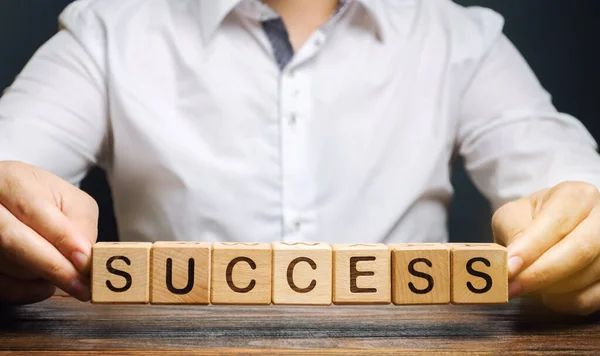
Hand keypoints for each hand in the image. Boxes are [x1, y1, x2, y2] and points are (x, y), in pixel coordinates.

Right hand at [0, 161, 97, 303]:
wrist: (8, 202)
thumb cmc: (42, 200)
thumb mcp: (70, 200)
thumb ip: (80, 224)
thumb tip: (86, 258)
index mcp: (10, 181)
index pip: (34, 210)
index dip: (61, 238)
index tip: (85, 260)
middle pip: (10, 239)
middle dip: (52, 267)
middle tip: (82, 287)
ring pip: (4, 264)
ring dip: (39, 277)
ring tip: (64, 275)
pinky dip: (24, 291)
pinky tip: (43, 285)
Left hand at [493, 181, 599, 314]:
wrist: (552, 227)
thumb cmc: (531, 219)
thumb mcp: (513, 215)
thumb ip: (512, 232)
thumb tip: (510, 261)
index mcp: (576, 196)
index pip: (558, 222)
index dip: (532, 247)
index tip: (509, 267)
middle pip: (580, 250)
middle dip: (541, 274)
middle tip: (511, 287)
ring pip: (587, 276)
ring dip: (549, 289)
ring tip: (524, 287)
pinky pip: (593, 298)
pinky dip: (565, 302)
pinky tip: (547, 295)